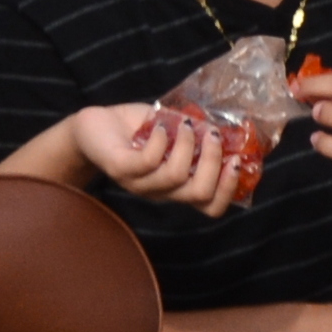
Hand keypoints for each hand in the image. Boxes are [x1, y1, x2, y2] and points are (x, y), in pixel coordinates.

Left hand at [68, 103, 252, 215]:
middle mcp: (160, 192)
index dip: (229, 189)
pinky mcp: (121, 169)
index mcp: (176, 187)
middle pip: (198, 195)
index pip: (210, 207)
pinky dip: (160, 140)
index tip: (238, 160)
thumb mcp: (174, 131)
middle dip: (214, 163)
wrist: (93, 126)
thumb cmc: (137, 129)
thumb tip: (227, 126)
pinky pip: (148, 161)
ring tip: (184, 124)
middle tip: (213, 136)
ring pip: (175, 177)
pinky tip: (157, 125)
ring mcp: (139, 183)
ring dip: (187, 146)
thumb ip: (198, 134)